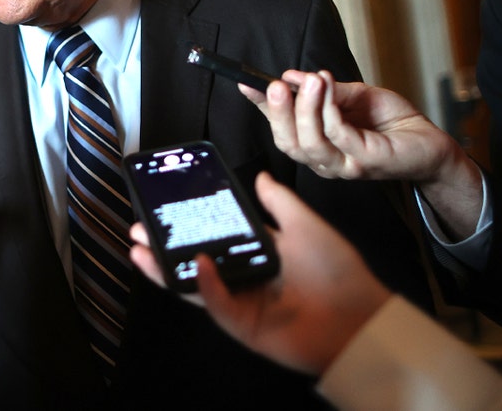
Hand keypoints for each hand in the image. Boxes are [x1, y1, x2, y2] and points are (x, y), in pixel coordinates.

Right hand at [130, 172, 391, 374]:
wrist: (360, 318)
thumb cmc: (340, 273)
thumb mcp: (306, 225)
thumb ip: (280, 202)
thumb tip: (261, 176)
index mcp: (258, 252)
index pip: (215, 234)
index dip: (191, 221)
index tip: (167, 205)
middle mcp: (245, 277)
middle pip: (196, 259)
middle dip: (165, 244)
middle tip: (141, 227)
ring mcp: (241, 302)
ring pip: (195, 283)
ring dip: (167, 267)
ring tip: (142, 249)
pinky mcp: (243, 325)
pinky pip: (217, 303)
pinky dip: (204, 285)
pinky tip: (196, 265)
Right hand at [244, 71, 483, 238]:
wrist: (431, 142)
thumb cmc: (392, 122)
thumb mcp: (352, 96)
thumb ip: (324, 90)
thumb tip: (293, 76)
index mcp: (317, 144)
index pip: (282, 127)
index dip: (262, 107)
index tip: (248, 84)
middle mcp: (325, 160)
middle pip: (288, 143)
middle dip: (278, 112)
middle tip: (276, 84)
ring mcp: (344, 165)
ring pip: (309, 144)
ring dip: (305, 109)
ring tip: (310, 80)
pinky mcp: (365, 161)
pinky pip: (338, 136)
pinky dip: (329, 109)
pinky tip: (328, 88)